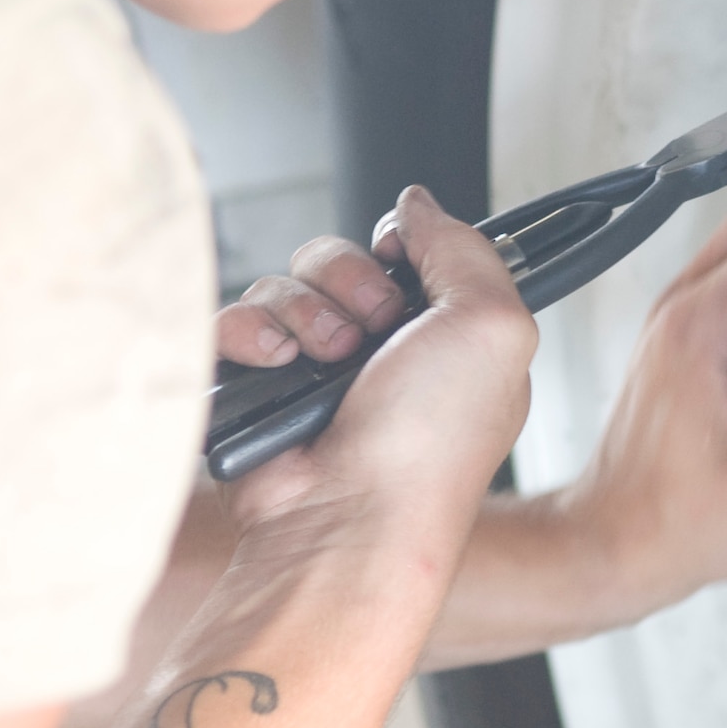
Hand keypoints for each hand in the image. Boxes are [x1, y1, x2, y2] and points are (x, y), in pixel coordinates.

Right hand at [212, 187, 535, 548]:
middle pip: (340, 259)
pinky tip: (275, 370)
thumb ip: (468, 249)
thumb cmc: (431, 447)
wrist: (348, 523)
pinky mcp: (257, 391)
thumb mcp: (494, 326)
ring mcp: (314, 374)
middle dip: (351, 281)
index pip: (410, 252)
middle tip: (373, 330)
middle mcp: (381, 354)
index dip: (402, 245)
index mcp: (446, 339)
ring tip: (326, 363)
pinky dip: (249, 336)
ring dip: (303, 313)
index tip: (403, 262)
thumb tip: (420, 204)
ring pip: (284, 287)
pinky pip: (233, 323)